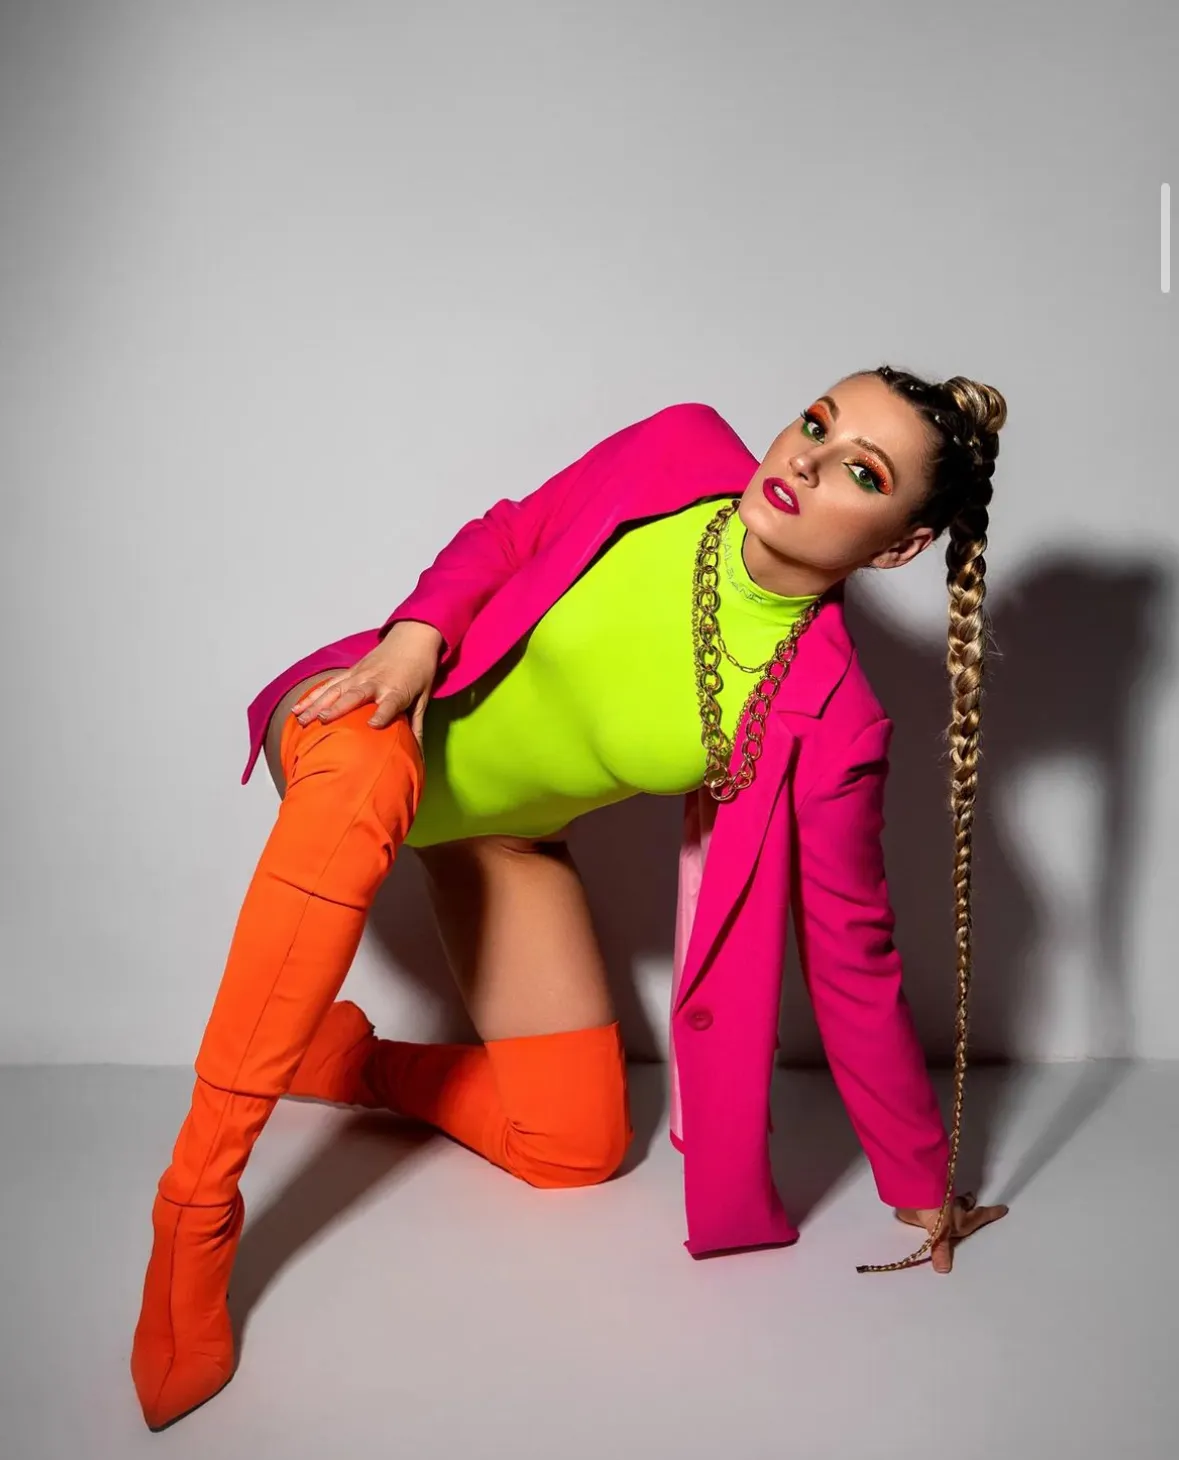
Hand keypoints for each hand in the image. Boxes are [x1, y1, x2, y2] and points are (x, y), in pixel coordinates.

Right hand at [291, 620, 443, 747]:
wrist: (413, 637)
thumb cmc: (420, 670)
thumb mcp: (423, 698)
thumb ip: (417, 726)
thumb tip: (417, 755)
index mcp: (397, 690)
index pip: (389, 704)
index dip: (381, 714)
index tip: (372, 725)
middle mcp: (376, 682)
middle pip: (356, 695)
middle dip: (338, 707)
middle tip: (322, 720)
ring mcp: (361, 675)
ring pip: (336, 689)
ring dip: (317, 703)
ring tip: (301, 719)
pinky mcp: (351, 671)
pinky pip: (329, 684)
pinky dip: (313, 695)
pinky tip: (298, 707)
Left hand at [893, 1192, 1008, 1273]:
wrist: (915, 1193)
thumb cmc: (935, 1212)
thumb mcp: (941, 1233)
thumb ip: (942, 1250)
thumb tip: (944, 1270)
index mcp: (961, 1219)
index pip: (979, 1216)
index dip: (991, 1213)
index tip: (1004, 1208)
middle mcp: (952, 1209)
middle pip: (964, 1204)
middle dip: (968, 1203)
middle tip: (972, 1200)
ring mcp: (938, 1202)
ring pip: (949, 1200)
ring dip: (951, 1200)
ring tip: (953, 1201)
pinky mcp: (923, 1200)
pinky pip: (929, 1200)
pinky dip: (931, 1200)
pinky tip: (927, 1203)